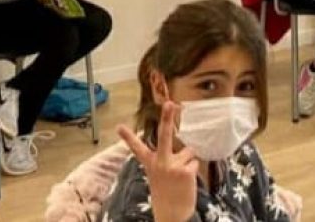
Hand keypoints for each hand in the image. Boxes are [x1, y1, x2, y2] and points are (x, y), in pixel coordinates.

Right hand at [117, 102, 198, 221]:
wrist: (171, 213)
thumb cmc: (167, 193)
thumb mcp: (160, 175)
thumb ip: (167, 160)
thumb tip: (187, 148)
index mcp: (150, 164)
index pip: (136, 148)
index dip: (128, 137)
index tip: (119, 126)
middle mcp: (160, 162)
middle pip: (164, 136)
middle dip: (167, 118)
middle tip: (170, 103)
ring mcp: (173, 166)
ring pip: (188, 152)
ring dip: (188, 161)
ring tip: (181, 177)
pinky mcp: (186, 171)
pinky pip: (195, 162)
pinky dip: (194, 170)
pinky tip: (187, 181)